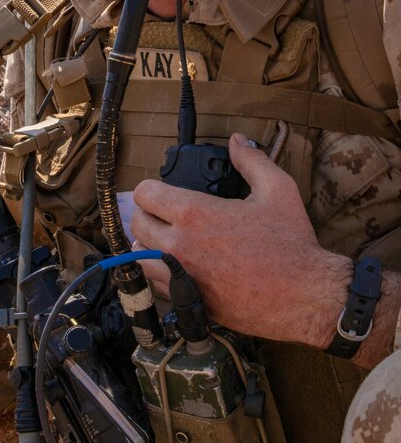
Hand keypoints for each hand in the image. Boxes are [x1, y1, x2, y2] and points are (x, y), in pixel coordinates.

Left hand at [131, 132, 351, 347]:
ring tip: (166, 240)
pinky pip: (157, 285)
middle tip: (163, 214)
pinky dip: (161, 274)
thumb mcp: (277, 189)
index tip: (160, 191)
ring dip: (149, 245)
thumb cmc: (291, 243)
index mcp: (194, 213)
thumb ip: (252, 161)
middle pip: (137, 223)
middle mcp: (180, 245)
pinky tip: (178, 266)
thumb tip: (237, 140)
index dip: (150, 188)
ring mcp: (181, 276)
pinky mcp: (189, 301)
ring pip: (141, 257)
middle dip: (147, 214)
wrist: (305, 295)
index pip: (144, 194)